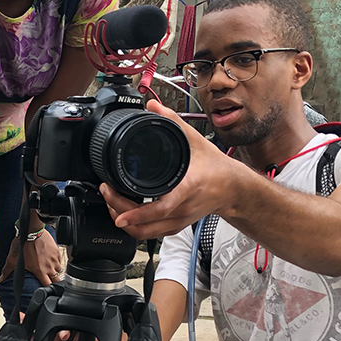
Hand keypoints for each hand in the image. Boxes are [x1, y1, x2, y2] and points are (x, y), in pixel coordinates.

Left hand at [0, 229, 61, 286]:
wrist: (31, 230)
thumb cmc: (22, 244)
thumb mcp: (12, 259)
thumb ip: (7, 271)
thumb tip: (0, 280)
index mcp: (39, 271)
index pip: (48, 285)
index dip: (47, 288)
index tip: (45, 287)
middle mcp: (49, 266)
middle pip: (57, 279)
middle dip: (54, 281)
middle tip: (50, 279)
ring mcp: (54, 258)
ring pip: (59, 269)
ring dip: (55, 270)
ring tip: (50, 269)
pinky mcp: (57, 251)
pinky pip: (59, 259)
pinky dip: (56, 261)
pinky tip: (51, 259)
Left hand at [102, 100, 233, 239]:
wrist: (233, 188)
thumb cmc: (217, 168)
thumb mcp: (196, 140)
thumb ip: (173, 121)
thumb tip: (154, 106)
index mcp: (186, 189)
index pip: (160, 208)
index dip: (137, 214)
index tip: (120, 215)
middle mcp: (182, 209)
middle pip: (145, 225)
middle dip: (120, 212)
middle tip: (107, 193)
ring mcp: (179, 220)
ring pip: (146, 234)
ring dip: (126, 222)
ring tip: (111, 203)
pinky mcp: (177, 225)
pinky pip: (152, 234)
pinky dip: (135, 227)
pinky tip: (124, 214)